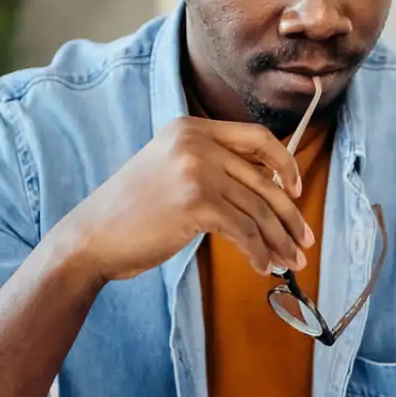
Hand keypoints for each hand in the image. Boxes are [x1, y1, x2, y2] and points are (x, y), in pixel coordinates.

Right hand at [51, 117, 312, 282]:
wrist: (91, 237)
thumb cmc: (130, 214)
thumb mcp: (170, 171)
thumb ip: (211, 168)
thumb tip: (266, 188)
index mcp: (191, 129)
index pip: (257, 137)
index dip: (284, 164)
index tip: (296, 191)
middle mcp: (196, 143)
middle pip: (264, 179)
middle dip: (290, 216)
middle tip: (304, 241)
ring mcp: (197, 170)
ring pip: (259, 209)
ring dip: (279, 241)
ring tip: (289, 262)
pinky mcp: (197, 203)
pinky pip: (245, 231)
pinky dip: (259, 252)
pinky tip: (262, 267)